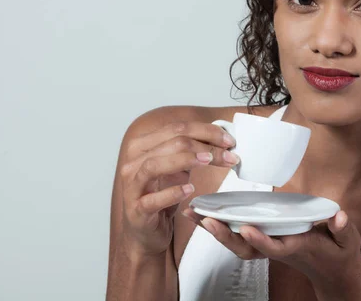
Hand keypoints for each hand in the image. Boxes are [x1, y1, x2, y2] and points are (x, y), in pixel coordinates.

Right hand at [119, 120, 239, 258]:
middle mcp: (133, 162)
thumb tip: (221, 137)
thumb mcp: (177, 169)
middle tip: (229, 152)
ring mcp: (132, 187)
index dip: (205, 130)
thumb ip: (190, 151)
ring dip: (185, 160)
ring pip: (154, 165)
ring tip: (209, 161)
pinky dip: (172, 192)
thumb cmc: (160, 196)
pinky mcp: (136, 210)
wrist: (145, 232)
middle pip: (171, 142)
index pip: (176, 128)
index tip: (228, 140)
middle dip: (204, 145)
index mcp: (142, 146)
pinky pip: (152, 199)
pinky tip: (190, 190)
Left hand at [182, 209, 360, 299]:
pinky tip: (206, 215)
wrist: (332, 269)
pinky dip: (222, 227)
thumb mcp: (346, 241)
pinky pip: (239, 236)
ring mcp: (270, 246)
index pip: (275, 246)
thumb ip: (342, 229)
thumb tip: (338, 216)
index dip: (260, 239)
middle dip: (225, 236)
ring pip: (238, 244)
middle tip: (205, 220)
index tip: (246, 228)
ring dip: (216, 230)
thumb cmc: (338, 252)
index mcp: (297, 247)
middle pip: (246, 249)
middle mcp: (278, 248)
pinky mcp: (265, 240)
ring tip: (194, 214)